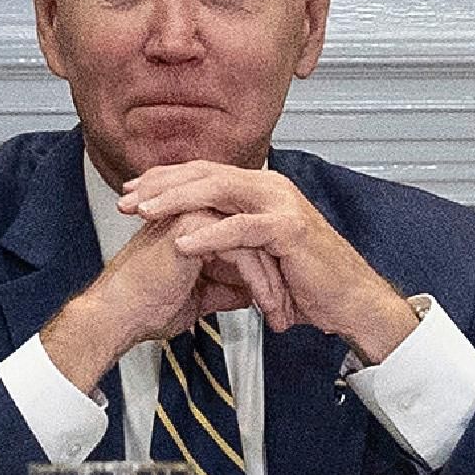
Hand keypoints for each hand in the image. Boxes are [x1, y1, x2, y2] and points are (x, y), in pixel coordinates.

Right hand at [38, 210, 281, 388]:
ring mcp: (196, 213)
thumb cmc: (148, 307)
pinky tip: (264, 305)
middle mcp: (198, 212)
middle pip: (256, 237)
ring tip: (279, 312)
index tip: (281, 301)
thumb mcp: (200, 297)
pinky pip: (243, 250)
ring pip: (254, 242)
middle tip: (290, 308)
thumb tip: (248, 293)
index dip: (268, 273)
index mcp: (197, 225)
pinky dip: (259, 281)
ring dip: (272, 281)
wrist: (120, 316)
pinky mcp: (194, 226)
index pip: (248, 240)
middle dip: (277, 276)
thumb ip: (226, 288)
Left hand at [111, 162, 418, 359]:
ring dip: (177, 200)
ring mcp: (281, 204)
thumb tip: (191, 240)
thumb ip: (228, 240)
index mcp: (261, 189)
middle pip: (206, 173)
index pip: (205, 173)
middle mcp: (270, 187)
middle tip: (126, 197)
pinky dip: (210, 235)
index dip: (166, 179)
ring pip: (219, 190)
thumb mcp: (257, 254)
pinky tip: (182, 244)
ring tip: (144, 212)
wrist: (349, 301)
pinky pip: (241, 228)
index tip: (131, 190)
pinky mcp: (289, 229)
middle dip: (162, 185)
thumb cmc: (306, 283)